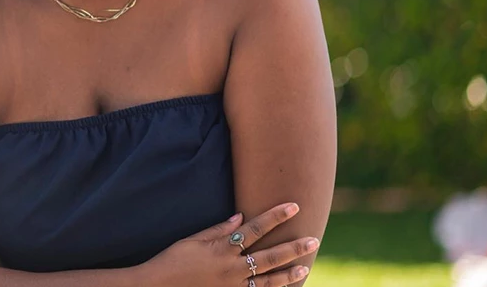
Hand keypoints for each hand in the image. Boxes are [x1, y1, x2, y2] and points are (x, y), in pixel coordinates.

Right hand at [142, 203, 318, 286]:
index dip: (276, 216)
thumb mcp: (193, 240)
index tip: (294, 206)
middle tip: (313, 240)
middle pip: (270, 256)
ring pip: (269, 281)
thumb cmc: (173, 260)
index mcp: (224, 248)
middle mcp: (233, 268)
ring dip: (289, 273)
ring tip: (306, 266)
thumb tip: (241, 217)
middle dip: (293, 247)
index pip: (257, 228)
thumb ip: (218, 229)